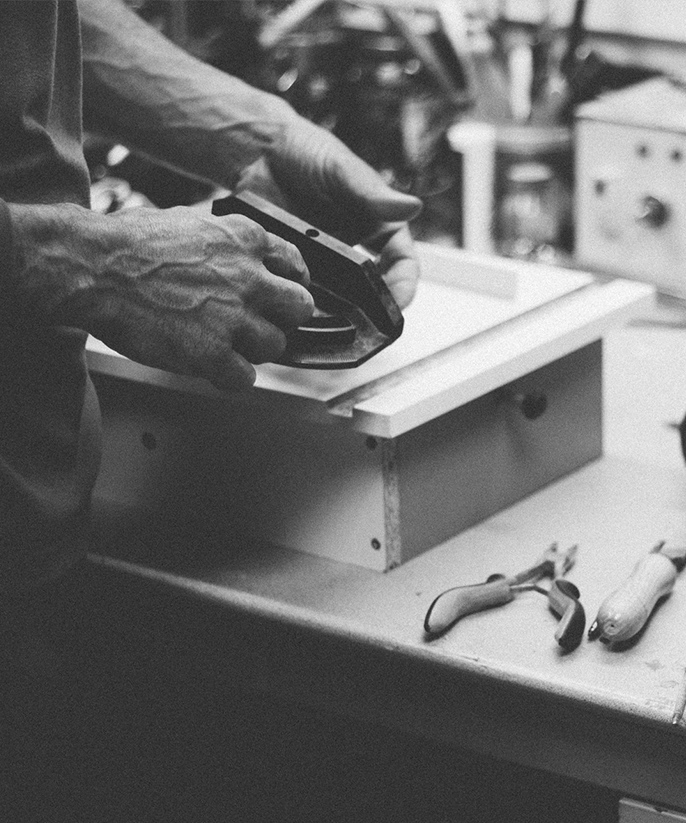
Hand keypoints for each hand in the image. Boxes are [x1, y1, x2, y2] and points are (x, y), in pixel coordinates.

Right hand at [10, 203, 313, 390]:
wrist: (95, 267)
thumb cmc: (130, 244)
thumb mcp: (191, 220)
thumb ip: (225, 240)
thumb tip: (240, 252)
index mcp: (245, 239)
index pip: (296, 265)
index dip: (289, 283)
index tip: (280, 295)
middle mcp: (249, 276)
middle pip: (300, 308)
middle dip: (282, 318)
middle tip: (257, 324)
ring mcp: (233, 316)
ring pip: (275, 346)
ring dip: (252, 350)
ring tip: (222, 344)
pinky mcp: (212, 353)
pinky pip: (245, 378)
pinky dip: (231, 377)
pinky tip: (210, 365)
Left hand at [235, 116, 422, 308]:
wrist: (259, 154)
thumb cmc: (307, 152)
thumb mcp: (343, 172)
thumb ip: (374, 194)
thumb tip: (413, 207)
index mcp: (378, 227)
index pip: (403, 264)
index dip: (404, 286)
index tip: (397, 303)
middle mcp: (355, 250)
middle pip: (374, 290)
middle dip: (373, 311)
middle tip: (365, 325)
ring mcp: (325, 263)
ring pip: (340, 299)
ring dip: (338, 314)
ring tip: (332, 325)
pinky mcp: (296, 268)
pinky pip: (304, 293)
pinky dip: (304, 304)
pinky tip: (298, 311)